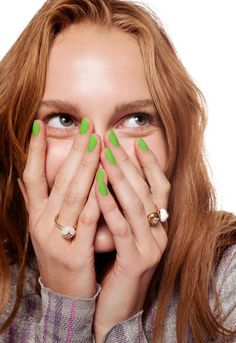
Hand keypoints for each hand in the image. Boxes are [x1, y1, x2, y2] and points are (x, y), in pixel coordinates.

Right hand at [18, 119, 100, 297]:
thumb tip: (25, 175)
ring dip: (85, 166)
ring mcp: (57, 240)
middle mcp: (41, 225)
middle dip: (73, 151)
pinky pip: (87, 219)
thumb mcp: (44, 230)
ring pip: (72, 195)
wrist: (65, 298)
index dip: (35, 151)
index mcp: (36, 218)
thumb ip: (37, 202)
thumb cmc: (61, 257)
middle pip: (58, 180)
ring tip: (96, 142)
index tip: (40, 125)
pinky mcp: (75, 254)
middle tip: (86, 126)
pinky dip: (96, 197)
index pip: (32, 178)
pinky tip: (105, 177)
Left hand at [94, 133, 169, 340]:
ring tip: (103, 153)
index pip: (159, 187)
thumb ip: (123, 210)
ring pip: (135, 203)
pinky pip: (121, 227)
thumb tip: (110, 178)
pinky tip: (97, 185)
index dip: (149, 164)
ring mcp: (151, 247)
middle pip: (145, 189)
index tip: (134, 142)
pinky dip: (109, 204)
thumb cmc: (117, 267)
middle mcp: (160, 232)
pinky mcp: (137, 261)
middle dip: (127, 162)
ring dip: (119, 175)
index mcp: (158, 225)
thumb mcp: (124, 234)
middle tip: (110, 139)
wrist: (117, 309)